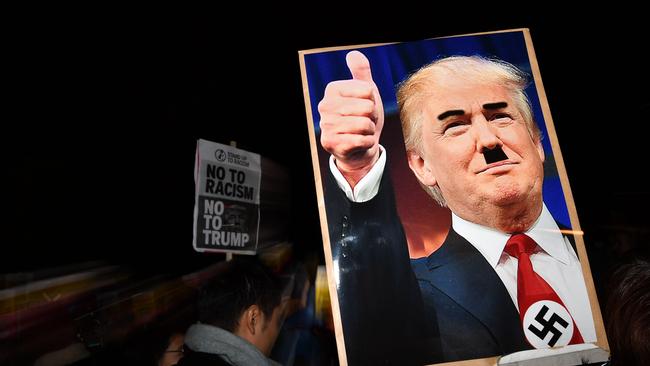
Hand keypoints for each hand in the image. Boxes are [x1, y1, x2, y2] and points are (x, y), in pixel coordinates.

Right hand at [318, 51, 383, 186]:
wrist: (360, 146)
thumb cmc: (364, 116)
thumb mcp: (366, 92)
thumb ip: (361, 72)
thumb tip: (353, 53)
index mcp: (332, 89)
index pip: (368, 91)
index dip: (373, 100)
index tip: (366, 107)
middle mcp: (324, 106)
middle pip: (367, 108)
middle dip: (372, 117)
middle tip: (365, 122)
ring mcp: (326, 125)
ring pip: (365, 125)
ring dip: (370, 131)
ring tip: (362, 132)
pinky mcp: (331, 143)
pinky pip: (362, 140)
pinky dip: (367, 143)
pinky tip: (359, 143)